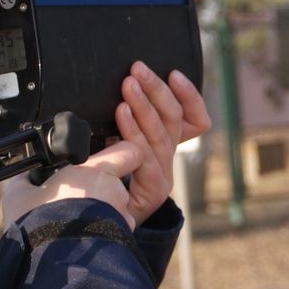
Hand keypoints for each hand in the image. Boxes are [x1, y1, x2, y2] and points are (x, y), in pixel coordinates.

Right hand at [1, 140, 143, 228]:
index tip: (110, 158)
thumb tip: (18, 175)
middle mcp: (115, 192)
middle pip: (117, 185)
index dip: (123, 154)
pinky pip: (115, 233)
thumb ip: (23, 180)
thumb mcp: (19, 195)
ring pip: (117, 211)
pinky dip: (103, 235)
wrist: (50, 262)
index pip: (129, 151)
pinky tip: (82, 240)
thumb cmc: (38, 222)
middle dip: (103, 193)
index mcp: (95, 171)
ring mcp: (122, 219)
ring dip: (103, 215)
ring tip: (78, 225)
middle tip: (78, 201)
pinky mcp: (123, 242)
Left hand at [115, 61, 208, 225]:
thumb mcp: (114, 140)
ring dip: (143, 105)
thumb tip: (122, 87)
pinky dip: (132, 130)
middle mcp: (168, 159)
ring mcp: (162, 176)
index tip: (175, 74)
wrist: (93, 219)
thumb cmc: (99, 175)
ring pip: (161, 134)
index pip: (195, 121)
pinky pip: (145, 155)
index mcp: (165, 145)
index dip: (190, 97)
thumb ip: (124, 120)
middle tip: (139, 69)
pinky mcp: (152, 191)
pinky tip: (120, 113)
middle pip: (176, 121)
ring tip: (128, 85)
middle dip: (158, 90)